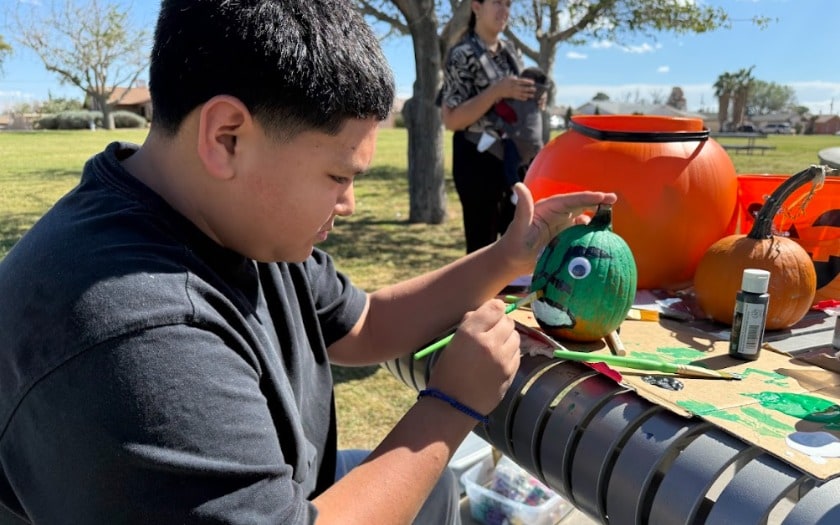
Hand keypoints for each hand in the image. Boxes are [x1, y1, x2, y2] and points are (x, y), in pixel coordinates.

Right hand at [427, 300, 520, 415]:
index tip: (490, 313)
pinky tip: (499, 358)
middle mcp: (490, 343)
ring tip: (496, 345)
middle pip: (508, 321)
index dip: (494, 308)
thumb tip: (486, 312)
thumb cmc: (447, 372)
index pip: (495, 308)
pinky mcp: (511, 372)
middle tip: (491, 331)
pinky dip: (510, 352)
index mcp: (470, 333)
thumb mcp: (452, 343)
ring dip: (508, 337)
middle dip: (501, 323)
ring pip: (516, 336)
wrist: (453, 405)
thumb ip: (470, 324)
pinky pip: (518, 353)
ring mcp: (503, 359)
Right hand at [496, 76, 536, 101]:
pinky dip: (522, 98)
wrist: (497, 89)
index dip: (528, 82)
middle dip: (529, 89)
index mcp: (513, 81)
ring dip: (527, 94)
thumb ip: (513, 77)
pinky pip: (518, 97)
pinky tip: (526, 99)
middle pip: (523, 88)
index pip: (522, 81)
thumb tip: (517, 77)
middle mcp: (514, 87)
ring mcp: (513, 92)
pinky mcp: (511, 96)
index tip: (533, 82)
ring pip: (521, 93)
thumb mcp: (508, 78)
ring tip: (532, 95)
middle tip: (535, 89)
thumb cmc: (502, 82)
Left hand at [499, 183, 617, 273]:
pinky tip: (602, 236)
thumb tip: (518, 186)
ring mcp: (562, 225)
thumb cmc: (514, 244)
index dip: (586, 197)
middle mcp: (557, 213)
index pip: (570, 200)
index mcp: (548, 208)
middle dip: (596, 201)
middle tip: (614, 199)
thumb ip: (522, 208)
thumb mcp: (518, 226)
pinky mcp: (565, 237)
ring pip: (583, 216)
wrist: (513, 261)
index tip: (602, 197)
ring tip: (611, 219)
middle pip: (580, 204)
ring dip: (597, 216)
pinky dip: (592, 232)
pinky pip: (581, 232)